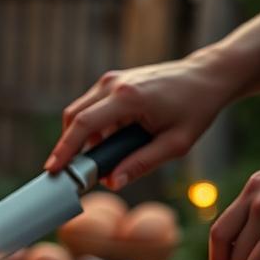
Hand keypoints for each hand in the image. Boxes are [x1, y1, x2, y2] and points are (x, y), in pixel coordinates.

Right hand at [44, 52, 240, 188]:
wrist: (207, 76)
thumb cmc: (196, 109)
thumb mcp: (175, 144)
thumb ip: (142, 163)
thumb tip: (111, 183)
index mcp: (129, 98)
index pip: (83, 125)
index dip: (64, 149)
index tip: (52, 169)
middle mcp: (114, 84)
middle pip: (73, 117)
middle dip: (69, 147)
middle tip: (73, 172)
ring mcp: (112, 80)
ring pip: (79, 112)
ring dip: (83, 137)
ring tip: (103, 157)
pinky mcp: (113, 81)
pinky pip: (91, 107)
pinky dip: (93, 127)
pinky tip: (111, 141)